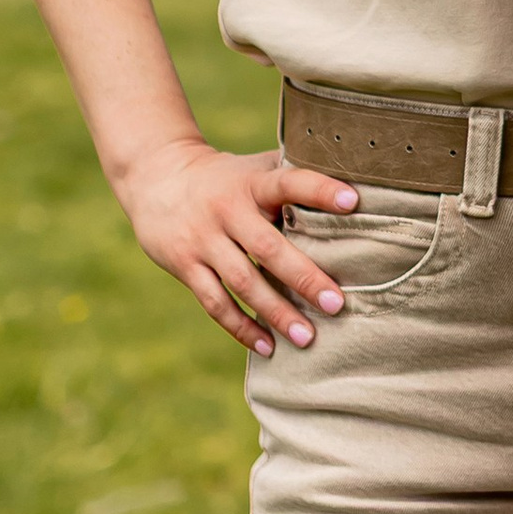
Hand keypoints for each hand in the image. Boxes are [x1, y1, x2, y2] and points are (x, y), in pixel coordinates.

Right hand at [118, 134, 358, 358]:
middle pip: (268, 248)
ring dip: (275, 313)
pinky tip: (267, 346)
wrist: (155, 176)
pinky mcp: (184, 265)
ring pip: (242, 282)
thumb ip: (292, 177)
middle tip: (336, 304)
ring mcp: (202, 240)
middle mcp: (226, 211)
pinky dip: (241, 327)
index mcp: (252, 184)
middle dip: (304, 278)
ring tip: (307, 337)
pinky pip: (215, 302)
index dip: (319, 190)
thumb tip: (356, 182)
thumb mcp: (254, 167)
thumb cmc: (226, 177)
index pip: (289, 182)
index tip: (353, 200)